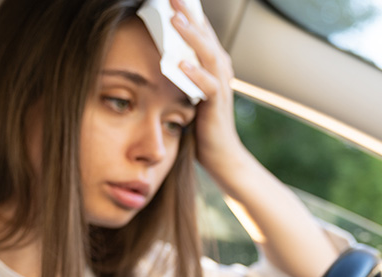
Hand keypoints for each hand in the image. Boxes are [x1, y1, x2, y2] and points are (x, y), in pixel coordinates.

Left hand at [169, 0, 245, 178]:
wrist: (222, 157)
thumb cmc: (202, 126)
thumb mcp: (187, 91)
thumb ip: (179, 72)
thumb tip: (158, 53)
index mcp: (213, 66)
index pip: (201, 32)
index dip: (189, 13)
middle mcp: (220, 72)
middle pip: (206, 36)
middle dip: (189, 14)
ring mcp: (221, 88)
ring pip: (209, 55)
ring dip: (192, 36)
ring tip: (175, 19)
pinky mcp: (217, 108)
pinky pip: (208, 87)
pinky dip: (194, 73)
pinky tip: (180, 63)